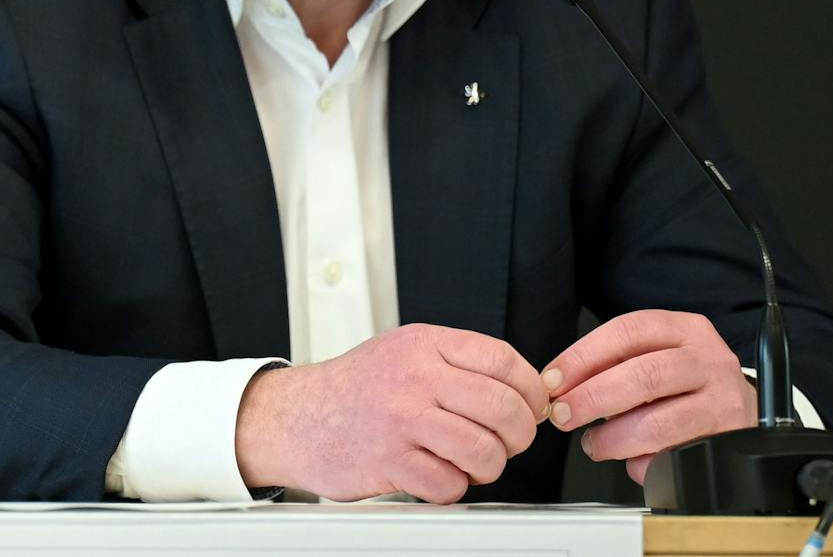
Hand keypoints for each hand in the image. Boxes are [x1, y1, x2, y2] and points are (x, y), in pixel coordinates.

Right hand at [234, 323, 550, 502]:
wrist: (298, 417)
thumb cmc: (358, 388)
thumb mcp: (407, 351)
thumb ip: (459, 364)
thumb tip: (525, 389)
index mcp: (426, 344)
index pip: (504, 360)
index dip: (532, 389)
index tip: (534, 405)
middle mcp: (416, 378)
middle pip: (503, 407)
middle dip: (520, 433)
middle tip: (511, 441)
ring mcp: (402, 420)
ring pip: (483, 450)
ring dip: (490, 465)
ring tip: (474, 461)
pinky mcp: (389, 462)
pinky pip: (449, 484)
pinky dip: (453, 487)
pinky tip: (440, 474)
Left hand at [543, 309, 755, 484]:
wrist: (744, 412)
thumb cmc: (689, 385)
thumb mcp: (660, 357)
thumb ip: (617, 365)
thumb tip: (563, 389)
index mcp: (685, 330)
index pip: (628, 331)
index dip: (584, 356)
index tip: (554, 380)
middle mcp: (709, 360)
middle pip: (643, 375)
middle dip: (593, 398)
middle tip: (564, 416)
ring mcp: (723, 401)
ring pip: (659, 422)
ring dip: (615, 438)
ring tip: (595, 445)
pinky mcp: (727, 441)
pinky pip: (676, 458)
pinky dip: (646, 464)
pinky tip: (634, 462)